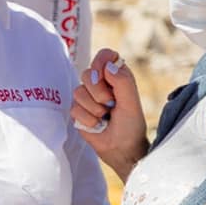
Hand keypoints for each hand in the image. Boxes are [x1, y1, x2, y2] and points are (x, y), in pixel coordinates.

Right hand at [71, 48, 149, 174]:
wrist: (121, 149)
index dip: (101, 61)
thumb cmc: (131, 126)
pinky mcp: (78, 110)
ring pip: (78, 92)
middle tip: (110, 104)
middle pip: (88, 73)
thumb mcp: (131, 103)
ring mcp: (88, 97)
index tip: (104, 75)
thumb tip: (109, 66)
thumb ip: (123, 82)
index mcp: (118, 77)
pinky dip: (87, 119)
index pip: (106, 55)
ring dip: (93, 109)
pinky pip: (74, 108)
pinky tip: (97, 124)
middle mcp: (102, 84)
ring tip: (105, 117)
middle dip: (98, 92)